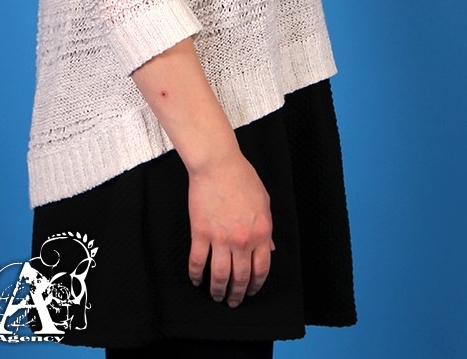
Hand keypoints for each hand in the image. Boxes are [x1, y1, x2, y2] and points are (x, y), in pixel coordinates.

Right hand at [187, 152, 273, 306]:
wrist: (218, 164)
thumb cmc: (241, 177)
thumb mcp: (264, 202)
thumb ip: (267, 228)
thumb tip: (270, 248)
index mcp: (261, 233)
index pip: (261, 269)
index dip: (256, 285)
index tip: (251, 291)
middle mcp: (242, 240)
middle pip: (240, 277)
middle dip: (237, 294)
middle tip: (233, 301)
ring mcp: (220, 238)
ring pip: (219, 275)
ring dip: (218, 290)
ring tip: (216, 296)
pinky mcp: (201, 233)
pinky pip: (198, 261)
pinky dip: (196, 275)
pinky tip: (196, 280)